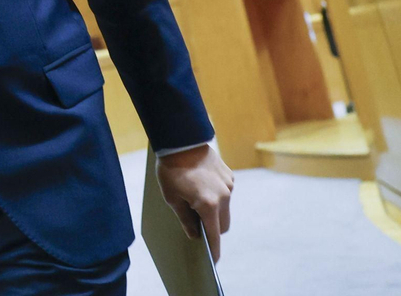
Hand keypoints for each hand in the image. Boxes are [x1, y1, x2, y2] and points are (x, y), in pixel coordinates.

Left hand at [157, 144, 232, 260]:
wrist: (181, 140)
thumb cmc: (171, 170)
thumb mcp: (172, 197)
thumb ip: (185, 219)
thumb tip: (195, 234)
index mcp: (209, 205)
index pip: (214, 235)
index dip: (213, 250)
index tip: (212, 261)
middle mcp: (224, 196)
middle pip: (223, 224)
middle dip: (213, 228)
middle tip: (197, 225)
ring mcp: (229, 185)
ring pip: (225, 209)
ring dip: (214, 211)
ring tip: (195, 201)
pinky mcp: (229, 175)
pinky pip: (225, 193)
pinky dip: (216, 196)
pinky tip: (200, 186)